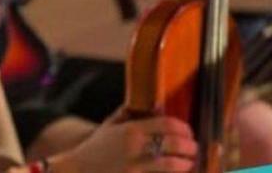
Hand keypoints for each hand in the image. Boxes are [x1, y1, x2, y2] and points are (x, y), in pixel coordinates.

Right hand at [56, 109, 196, 172]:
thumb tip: (153, 104)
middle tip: (193, 149)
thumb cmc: (95, 149)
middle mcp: (135, 147)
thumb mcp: (109, 126)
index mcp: (131, 129)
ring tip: (188, 163)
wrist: (77, 170)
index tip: (188, 132)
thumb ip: (128, 113)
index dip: (184, 128)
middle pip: (175, 144)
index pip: (167, 124)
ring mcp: (136, 168)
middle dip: (190, 147)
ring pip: (173, 166)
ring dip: (186, 164)